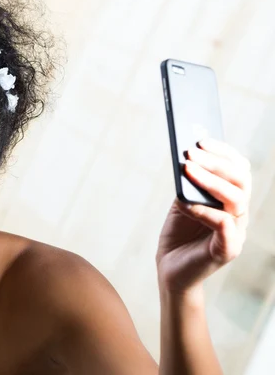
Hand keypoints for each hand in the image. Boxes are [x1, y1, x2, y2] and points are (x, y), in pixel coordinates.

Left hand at [156, 139, 251, 297]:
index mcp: (231, 200)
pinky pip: (224, 225)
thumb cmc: (178, 234)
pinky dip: (205, 211)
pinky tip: (186, 203)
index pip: (239, 170)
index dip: (223, 153)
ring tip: (187, 169)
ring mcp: (236, 232)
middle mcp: (238, 214)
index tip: (201, 140)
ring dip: (211, 181)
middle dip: (216, 162)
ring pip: (236, 199)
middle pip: (241, 181)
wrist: (170, 270)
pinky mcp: (227, 250)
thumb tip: (187, 158)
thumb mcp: (182, 203)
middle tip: (192, 152)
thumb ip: (189, 184)